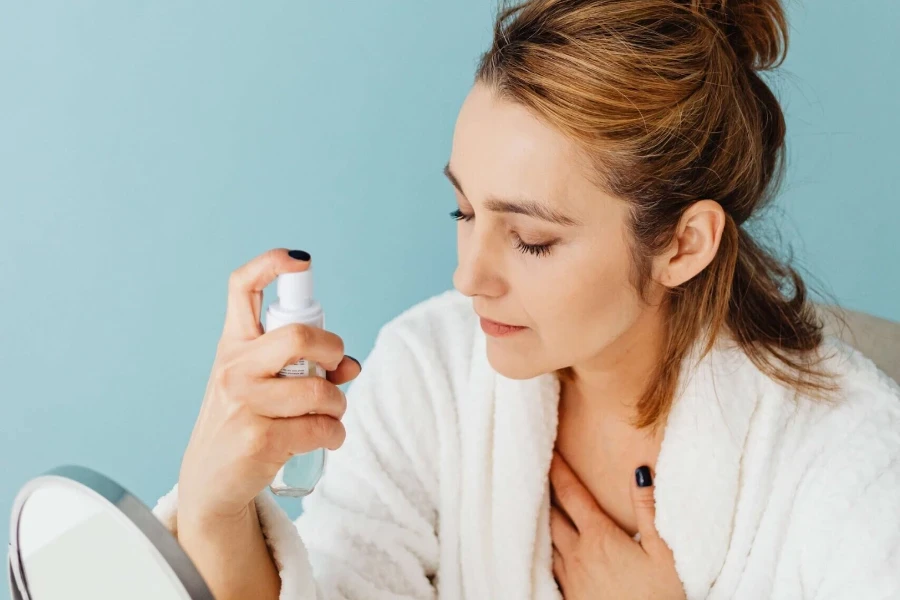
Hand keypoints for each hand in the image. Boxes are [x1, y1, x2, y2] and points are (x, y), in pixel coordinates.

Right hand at [177, 248, 362, 528]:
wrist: (212, 480)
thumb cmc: (245, 421)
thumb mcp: (264, 385)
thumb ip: (306, 367)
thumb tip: (352, 365)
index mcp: (234, 344)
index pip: (241, 288)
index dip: (271, 264)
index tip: (300, 262)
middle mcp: (234, 367)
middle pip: (298, 335)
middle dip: (332, 351)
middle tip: (336, 370)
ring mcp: (243, 402)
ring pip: (318, 389)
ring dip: (338, 404)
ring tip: (331, 415)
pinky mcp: (258, 438)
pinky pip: (320, 427)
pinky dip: (335, 434)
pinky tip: (328, 438)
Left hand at [549, 451, 685, 599]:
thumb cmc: (659, 598)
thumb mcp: (664, 552)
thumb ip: (649, 510)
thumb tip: (641, 471)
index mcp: (599, 537)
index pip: (571, 495)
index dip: (558, 471)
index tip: (548, 452)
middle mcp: (576, 554)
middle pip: (551, 516)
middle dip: (543, 494)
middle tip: (534, 472)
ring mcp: (569, 578)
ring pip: (547, 542)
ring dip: (542, 522)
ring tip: (537, 506)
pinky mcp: (569, 597)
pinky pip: (549, 568)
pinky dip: (545, 552)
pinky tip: (547, 551)